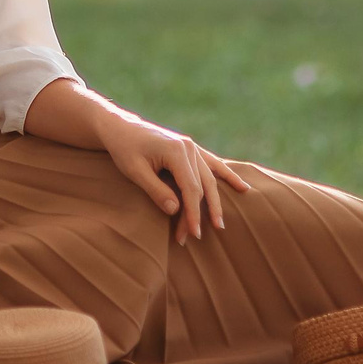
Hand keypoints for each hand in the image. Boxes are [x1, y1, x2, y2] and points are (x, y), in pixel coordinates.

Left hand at [97, 115, 250, 244]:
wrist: (120, 127)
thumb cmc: (124, 149)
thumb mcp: (134, 171)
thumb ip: (155, 190)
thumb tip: (176, 210)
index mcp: (177, 151)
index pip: (191, 189)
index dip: (193, 213)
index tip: (192, 234)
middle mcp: (189, 148)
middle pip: (202, 186)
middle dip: (201, 213)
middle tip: (198, 236)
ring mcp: (192, 147)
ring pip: (209, 178)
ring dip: (214, 202)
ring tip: (220, 224)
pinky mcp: (190, 148)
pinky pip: (212, 164)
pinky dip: (226, 176)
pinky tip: (242, 188)